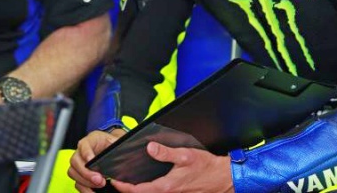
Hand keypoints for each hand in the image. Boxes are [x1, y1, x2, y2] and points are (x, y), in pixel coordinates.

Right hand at [68, 129, 125, 191]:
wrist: (114, 150)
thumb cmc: (114, 146)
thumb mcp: (117, 143)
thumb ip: (117, 147)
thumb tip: (122, 157)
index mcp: (91, 140)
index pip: (84, 144)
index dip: (86, 153)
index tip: (91, 161)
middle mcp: (82, 151)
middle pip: (75, 160)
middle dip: (86, 172)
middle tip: (99, 179)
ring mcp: (79, 163)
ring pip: (73, 172)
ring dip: (85, 181)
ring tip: (99, 185)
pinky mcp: (80, 174)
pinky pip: (77, 182)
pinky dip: (84, 188)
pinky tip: (94, 191)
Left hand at [110, 142, 233, 192]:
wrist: (223, 178)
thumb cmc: (206, 167)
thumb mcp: (185, 156)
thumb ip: (166, 152)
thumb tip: (150, 148)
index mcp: (166, 186)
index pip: (138, 190)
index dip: (123, 186)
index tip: (113, 180)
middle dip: (128, 189)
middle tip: (117, 180)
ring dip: (138, 189)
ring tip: (128, 180)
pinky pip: (159, 192)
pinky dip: (149, 189)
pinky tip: (147, 181)